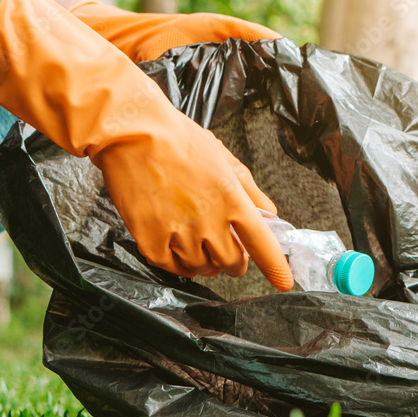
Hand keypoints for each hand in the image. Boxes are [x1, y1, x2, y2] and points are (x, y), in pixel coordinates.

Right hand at [0, 0, 292, 289]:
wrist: (134, 134)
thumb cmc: (180, 141)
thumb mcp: (225, 159)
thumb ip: (251, 191)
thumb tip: (270, 214)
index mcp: (233, 200)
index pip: (263, 244)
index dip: (276, 268)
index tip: (284, 282)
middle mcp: (210, 221)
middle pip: (233, 263)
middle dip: (233, 260)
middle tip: (224, 246)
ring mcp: (180, 234)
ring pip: (203, 269)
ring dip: (204, 260)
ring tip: (194, 238)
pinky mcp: (152, 242)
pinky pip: (173, 267)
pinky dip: (178, 262)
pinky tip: (175, 243)